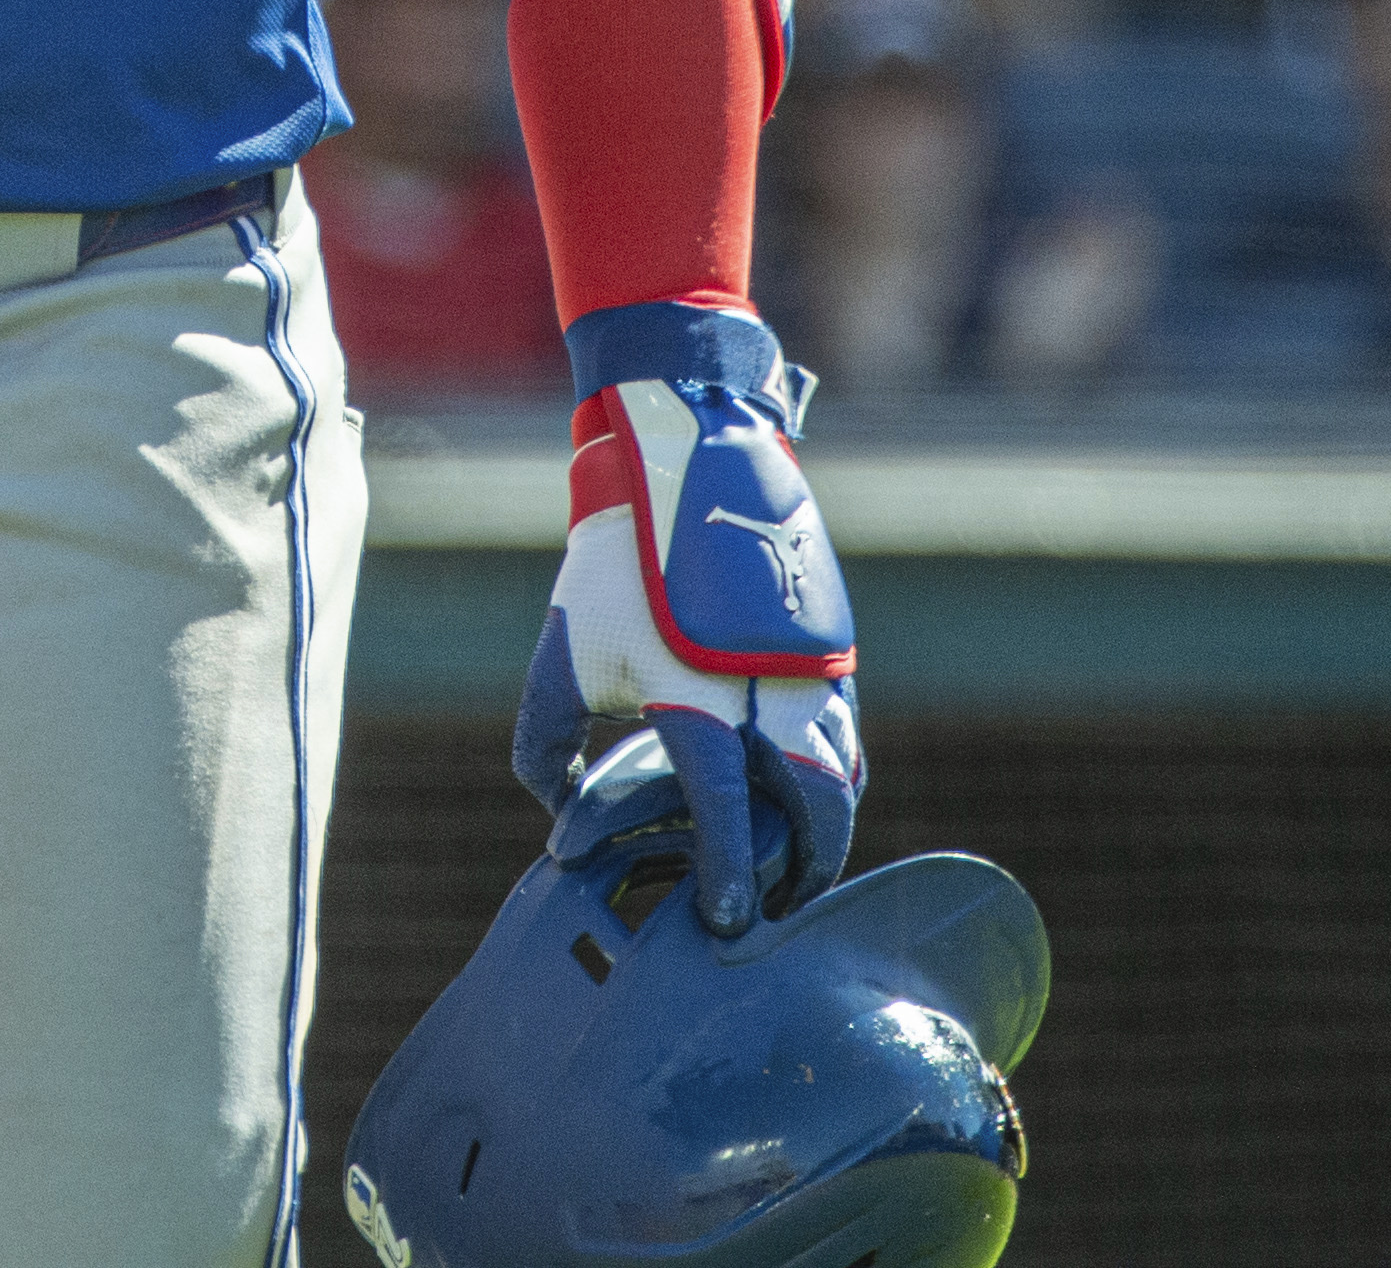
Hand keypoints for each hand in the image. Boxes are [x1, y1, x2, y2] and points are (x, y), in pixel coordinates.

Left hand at [511, 309, 863, 935]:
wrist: (686, 468)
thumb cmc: (614, 568)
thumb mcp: (562, 657)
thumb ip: (545, 747)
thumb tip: (558, 813)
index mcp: (699, 698)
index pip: (725, 813)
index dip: (728, 874)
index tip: (726, 922)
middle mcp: (768, 691)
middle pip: (814, 808)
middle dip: (804, 867)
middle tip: (779, 905)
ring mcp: (809, 669)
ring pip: (842, 771)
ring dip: (826, 825)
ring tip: (798, 862)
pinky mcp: (830, 649)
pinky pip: (845, 732)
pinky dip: (835, 775)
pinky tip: (808, 794)